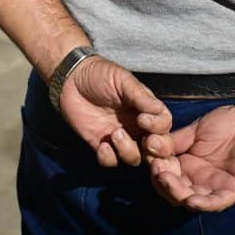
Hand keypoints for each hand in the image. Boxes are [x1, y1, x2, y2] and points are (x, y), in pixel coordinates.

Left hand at [57, 57, 171, 167]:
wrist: (70, 79)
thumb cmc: (99, 74)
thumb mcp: (122, 80)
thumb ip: (140, 96)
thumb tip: (159, 109)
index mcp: (146, 109)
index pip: (164, 125)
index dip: (158, 127)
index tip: (143, 119)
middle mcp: (137, 126)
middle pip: (156, 148)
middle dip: (156, 149)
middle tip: (147, 143)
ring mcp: (120, 138)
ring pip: (135, 158)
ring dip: (128, 151)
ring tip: (115, 134)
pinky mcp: (102, 145)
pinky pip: (111, 161)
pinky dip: (109, 157)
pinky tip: (102, 144)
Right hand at [144, 104, 234, 211]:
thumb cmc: (227, 122)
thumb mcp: (194, 130)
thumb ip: (173, 140)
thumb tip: (149, 143)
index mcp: (187, 166)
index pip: (165, 176)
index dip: (156, 170)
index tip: (151, 157)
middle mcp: (198, 180)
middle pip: (175, 192)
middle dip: (163, 183)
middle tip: (158, 170)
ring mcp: (215, 187)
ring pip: (191, 200)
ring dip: (177, 194)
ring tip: (168, 181)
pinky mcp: (232, 191)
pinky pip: (216, 202)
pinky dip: (203, 204)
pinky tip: (191, 199)